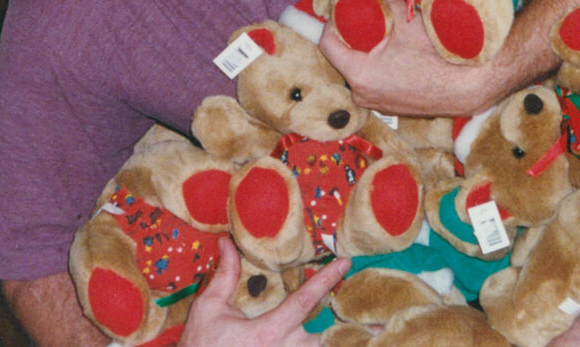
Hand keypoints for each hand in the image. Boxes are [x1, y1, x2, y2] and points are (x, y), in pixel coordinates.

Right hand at [178, 237, 347, 345]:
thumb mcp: (209, 309)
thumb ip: (225, 275)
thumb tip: (227, 241)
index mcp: (270, 331)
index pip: (305, 299)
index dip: (327, 278)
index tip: (346, 261)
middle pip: (322, 334)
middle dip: (337, 325)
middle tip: (370, 318)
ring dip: (327, 341)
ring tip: (360, 334)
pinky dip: (319, 346)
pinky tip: (338, 339)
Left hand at [319, 5, 502, 119]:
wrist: (470, 84)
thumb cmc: (436, 53)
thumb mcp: (403, 19)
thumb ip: (380, 4)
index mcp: (359, 74)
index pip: (328, 43)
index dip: (334, 19)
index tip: (346, 6)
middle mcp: (363, 94)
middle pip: (344, 55)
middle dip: (355, 32)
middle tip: (370, 15)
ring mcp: (378, 103)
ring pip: (361, 67)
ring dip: (370, 47)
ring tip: (390, 33)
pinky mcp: (392, 106)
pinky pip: (377, 78)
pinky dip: (382, 62)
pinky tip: (401, 51)